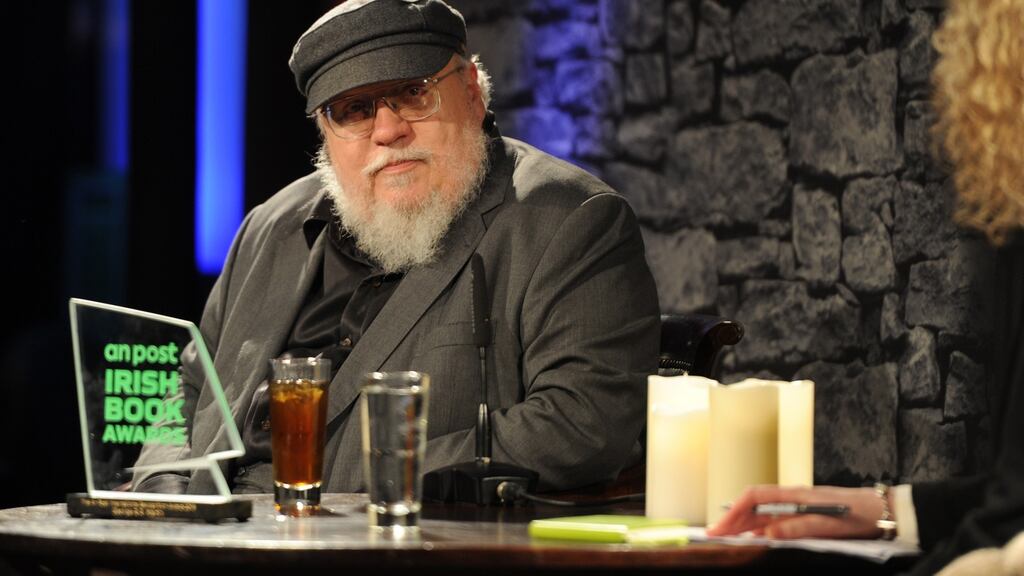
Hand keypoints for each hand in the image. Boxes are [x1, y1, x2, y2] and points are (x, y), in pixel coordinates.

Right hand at [706, 485, 887, 538]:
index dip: (734, 511)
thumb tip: (768, 534)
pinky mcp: (804, 513)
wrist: (883, 510)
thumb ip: (798, 528)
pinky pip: (774, 519)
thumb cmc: (859, 515)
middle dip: (731, 519)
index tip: (720, 527)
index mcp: (795, 494)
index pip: (755, 497)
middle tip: (713, 534)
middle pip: (753, 505)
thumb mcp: (830, 525)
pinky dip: (758, 528)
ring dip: (742, 524)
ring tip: (726, 537)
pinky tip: (752, 538)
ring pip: (761, 513)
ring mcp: (797, 505)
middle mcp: (792, 497)